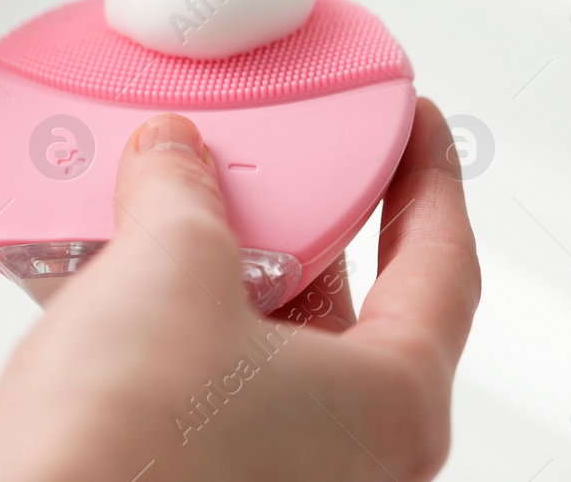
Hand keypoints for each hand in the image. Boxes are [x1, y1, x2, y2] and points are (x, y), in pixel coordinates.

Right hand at [0, 99, 480, 481]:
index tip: (414, 124)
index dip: (430, 175)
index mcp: (394, 409)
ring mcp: (278, 478)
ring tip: (192, 201)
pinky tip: (135, 274)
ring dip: (236, 268)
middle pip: (358, 303)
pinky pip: (216, 382)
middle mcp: (351, 461)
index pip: (442, 265)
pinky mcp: (204, 479)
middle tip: (292, 154)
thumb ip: (186, 191)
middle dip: (315, 219)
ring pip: (277, 343)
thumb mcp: (174, 264)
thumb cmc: (127, 451)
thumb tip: (174, 159)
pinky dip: (187, 321)